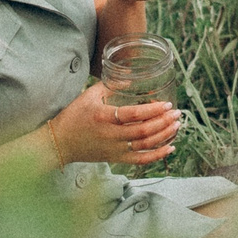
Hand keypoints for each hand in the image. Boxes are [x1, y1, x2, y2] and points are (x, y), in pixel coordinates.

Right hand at [46, 81, 179, 167]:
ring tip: (176, 126)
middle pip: (144, 131)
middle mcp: (111, 135)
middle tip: (177, 113)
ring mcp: (114, 149)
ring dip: (164, 136)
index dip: (153, 110)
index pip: (134, 114)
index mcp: (104, 117)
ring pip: (145, 145)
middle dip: (164, 122)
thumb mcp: (89, 95)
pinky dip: (157, 156)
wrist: (60, 142)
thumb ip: (110, 85)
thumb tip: (130, 77)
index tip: (167, 104)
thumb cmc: (73, 116)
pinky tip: (170, 148)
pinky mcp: (116, 159)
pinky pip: (140, 160)